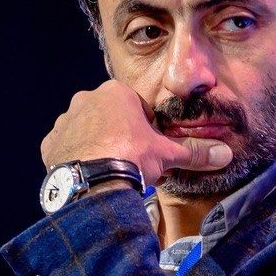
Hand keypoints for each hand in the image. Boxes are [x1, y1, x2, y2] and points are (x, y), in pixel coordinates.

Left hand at [40, 80, 232, 185]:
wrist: (93, 183)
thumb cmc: (131, 157)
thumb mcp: (166, 153)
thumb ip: (194, 151)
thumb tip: (225, 154)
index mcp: (116, 92)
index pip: (136, 106)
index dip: (146, 128)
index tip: (150, 147)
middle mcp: (86, 99)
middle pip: (110, 115)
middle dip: (120, 133)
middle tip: (132, 159)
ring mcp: (65, 121)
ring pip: (87, 129)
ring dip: (98, 143)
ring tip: (111, 168)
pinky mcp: (50, 143)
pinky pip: (67, 146)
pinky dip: (77, 156)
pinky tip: (90, 172)